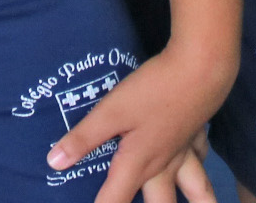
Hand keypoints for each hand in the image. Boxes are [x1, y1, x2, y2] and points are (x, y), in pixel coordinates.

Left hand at [50, 43, 230, 202]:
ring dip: (196, 201)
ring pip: (195, 188)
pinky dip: (198, 166)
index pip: (113, 202)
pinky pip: (200, 158)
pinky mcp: (198, 131)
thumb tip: (53, 164)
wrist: (202, 66)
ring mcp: (184, 150)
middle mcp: (162, 166)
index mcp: (137, 164)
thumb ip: (83, 138)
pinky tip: (197, 163)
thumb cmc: (154, 90)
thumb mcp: (111, 111)